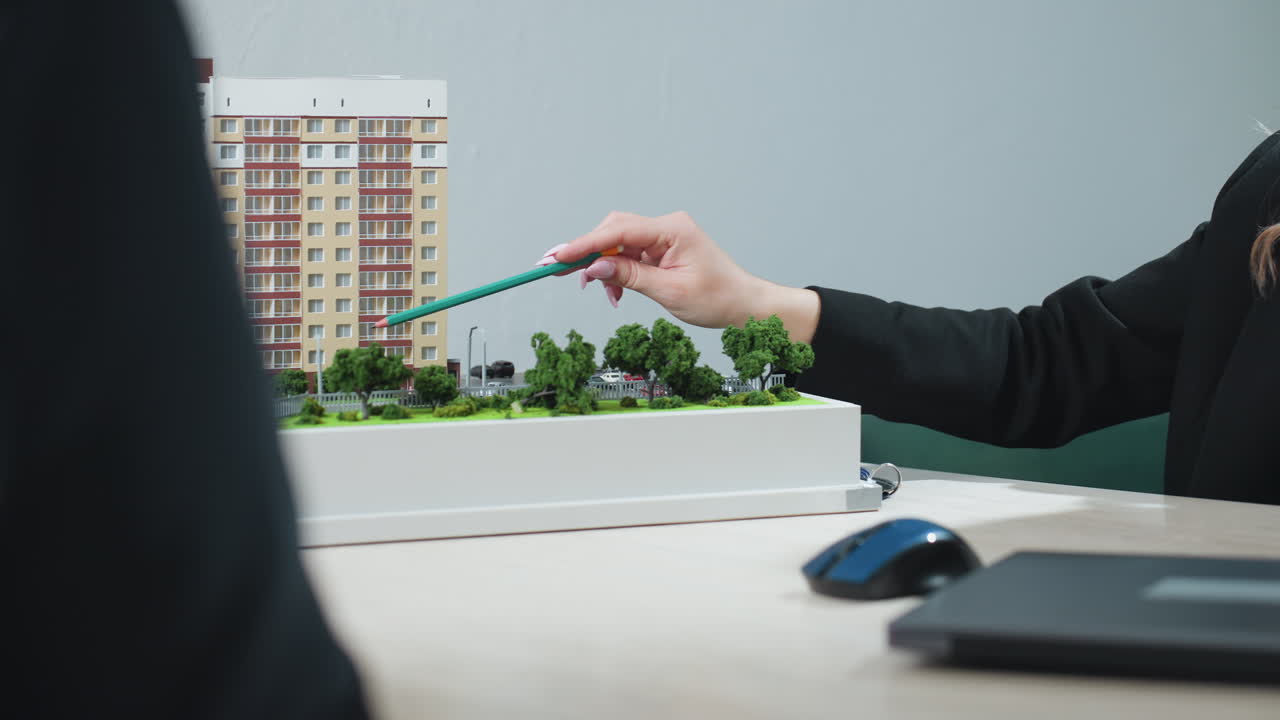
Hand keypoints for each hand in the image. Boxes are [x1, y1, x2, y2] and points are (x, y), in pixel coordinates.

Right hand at [536, 211, 818, 338]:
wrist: (743, 304)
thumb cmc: (717, 297)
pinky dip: (617, 271)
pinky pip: (630, 254)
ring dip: (603, 266)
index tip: (558, 256)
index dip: (584, 244)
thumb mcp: (669, 292)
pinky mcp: (662, 249)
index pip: (618, 232)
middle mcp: (666, 226)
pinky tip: (615, 291)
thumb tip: (595, 268)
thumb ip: (630, 277)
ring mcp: (664, 237)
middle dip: (587, 253)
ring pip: (618, 243)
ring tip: (600, 292)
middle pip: (614, 231)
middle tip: (559, 272)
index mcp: (672, 229)